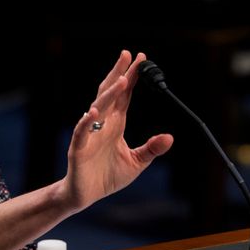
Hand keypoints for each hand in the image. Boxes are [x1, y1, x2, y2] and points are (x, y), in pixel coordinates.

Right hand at [59, 51, 172, 212]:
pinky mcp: (78, 149)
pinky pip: (82, 133)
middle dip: (118, 73)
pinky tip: (94, 113)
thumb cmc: (107, 176)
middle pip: (110, 93)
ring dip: (109, 94)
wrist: (85, 195)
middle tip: (127, 54)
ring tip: (121, 80)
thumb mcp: (136, 162)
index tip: (141, 59)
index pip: (124, 95)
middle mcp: (102, 125)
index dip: (131, 77)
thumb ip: (151, 149)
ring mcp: (89, 135)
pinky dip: (86, 123)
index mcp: (115, 124)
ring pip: (98, 108)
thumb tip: (170, 137)